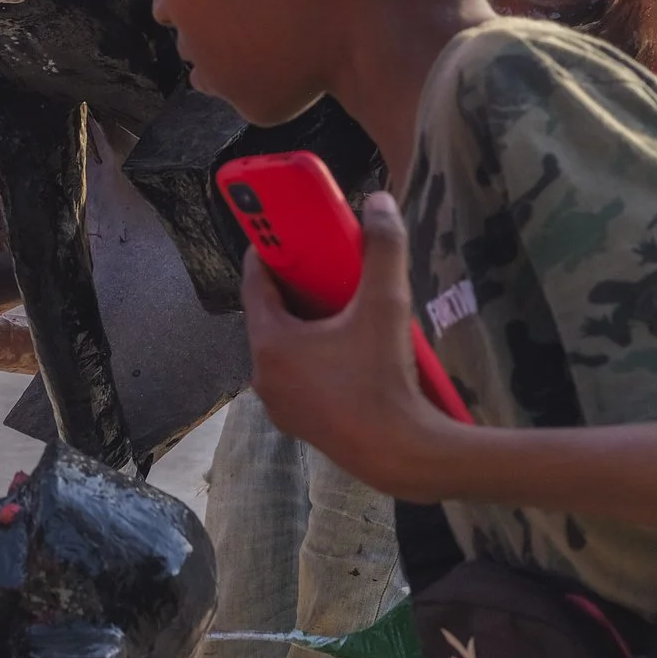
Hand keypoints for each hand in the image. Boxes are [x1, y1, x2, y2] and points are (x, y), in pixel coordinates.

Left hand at [240, 191, 460, 498]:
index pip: (255, 284)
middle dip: (290, 287)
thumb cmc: (384, 380)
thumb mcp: (386, 305)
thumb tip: (379, 203)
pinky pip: (297, 377)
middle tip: (317, 263)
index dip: (266, 252)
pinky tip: (345, 349)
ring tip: (335, 303)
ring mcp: (280, 404)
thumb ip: (383, 249)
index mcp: (271, 342)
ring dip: (301, 324)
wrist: (401, 454)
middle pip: (269, 316)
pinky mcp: (300, 424)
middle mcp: (264, 375)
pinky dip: (311, 356)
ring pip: (283, 349)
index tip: (278, 232)